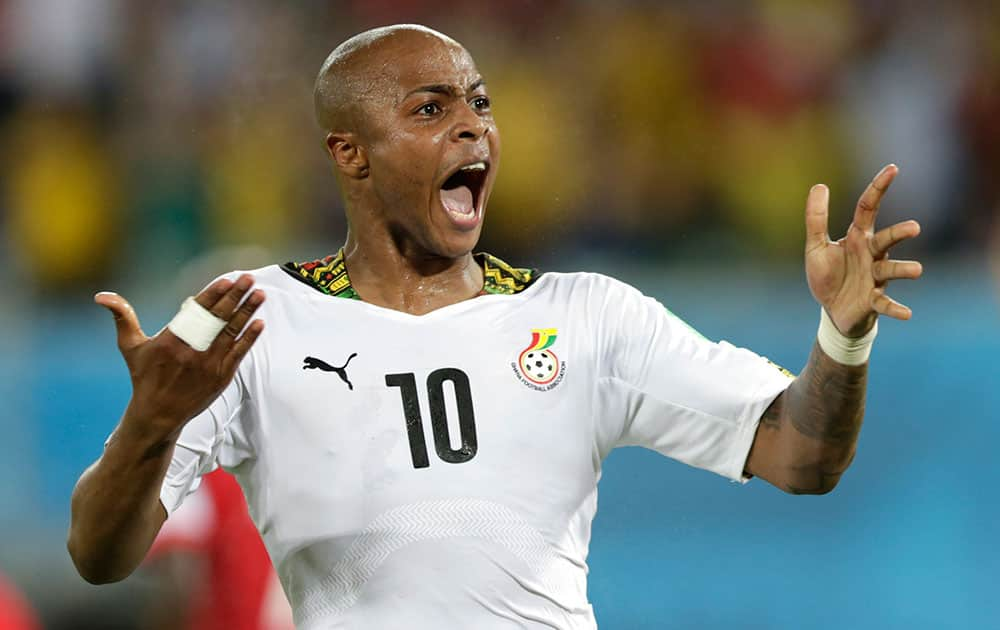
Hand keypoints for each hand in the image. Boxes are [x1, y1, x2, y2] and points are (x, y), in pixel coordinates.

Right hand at [96, 275, 265, 437]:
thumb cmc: (144, 377)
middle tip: (250, 278)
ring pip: (232, 332)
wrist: (158, 415)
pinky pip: (239, 353)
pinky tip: (260, 322)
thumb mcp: (130, 347)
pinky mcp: (221, 377)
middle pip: (219, 318)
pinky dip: (250, 338)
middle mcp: (191, 351)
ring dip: (248, 312)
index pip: (197, 312)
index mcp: (171, 341)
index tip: (227, 279)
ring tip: (260, 294)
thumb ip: (122, 318)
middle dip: (236, 296)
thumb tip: (102, 296)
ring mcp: (209, 364)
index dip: (214, 294)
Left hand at [804, 164, 922, 337]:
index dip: (878, 188)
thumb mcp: (816, 246)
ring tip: (917, 270)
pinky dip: (895, 308)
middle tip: (914, 228)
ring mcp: (874, 277)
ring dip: (903, 270)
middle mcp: (871, 254)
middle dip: (900, 233)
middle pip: (887, 239)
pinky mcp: (872, 300)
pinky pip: (885, 304)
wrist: (833, 311)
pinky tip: (907, 314)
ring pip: (890, 270)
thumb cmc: (828, 275)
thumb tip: (819, 185)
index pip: (868, 208)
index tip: (892, 168)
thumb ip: (816, 219)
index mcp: (857, 237)